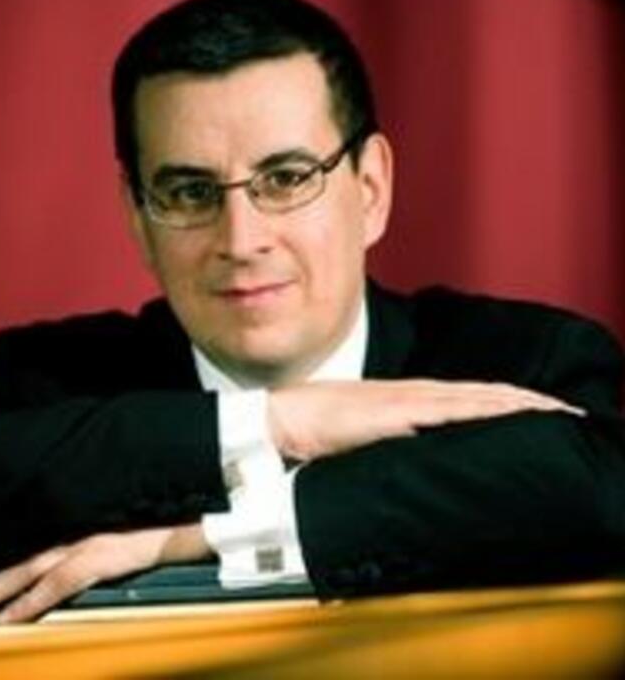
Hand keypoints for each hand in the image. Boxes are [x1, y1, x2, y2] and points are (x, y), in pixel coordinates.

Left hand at [0, 523, 209, 625]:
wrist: (188, 508)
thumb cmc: (157, 514)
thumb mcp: (119, 520)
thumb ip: (94, 534)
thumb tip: (78, 550)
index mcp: (73, 524)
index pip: (19, 547)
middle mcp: (70, 531)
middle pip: (9, 559)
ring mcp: (82, 543)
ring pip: (21, 571)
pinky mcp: (99, 557)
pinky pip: (56, 586)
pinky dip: (29, 603)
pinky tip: (7, 620)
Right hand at [269, 379, 583, 461]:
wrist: (281, 417)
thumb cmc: (314, 428)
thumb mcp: (358, 434)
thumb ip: (388, 439)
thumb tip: (413, 452)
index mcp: (404, 400)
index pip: (465, 398)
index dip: (502, 401)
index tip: (535, 409)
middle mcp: (411, 394)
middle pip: (480, 393)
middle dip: (524, 400)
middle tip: (564, 408)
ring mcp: (404, 399)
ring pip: (473, 397)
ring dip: (516, 402)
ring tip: (553, 408)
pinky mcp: (393, 411)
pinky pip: (448, 409)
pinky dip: (483, 408)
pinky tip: (508, 411)